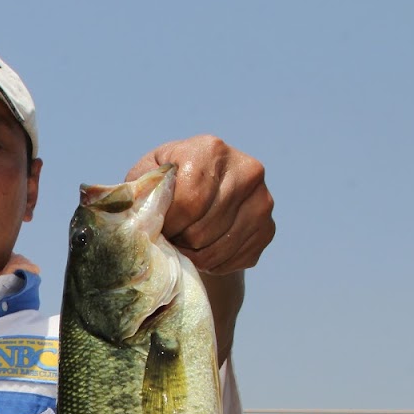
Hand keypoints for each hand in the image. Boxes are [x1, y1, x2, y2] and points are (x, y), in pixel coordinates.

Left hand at [126, 135, 274, 275]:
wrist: (205, 192)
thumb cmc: (168, 183)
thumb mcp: (149, 175)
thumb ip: (144, 189)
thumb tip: (144, 210)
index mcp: (211, 150)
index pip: (189, 202)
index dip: (168, 224)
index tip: (158, 228)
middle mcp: (246, 171)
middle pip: (203, 230)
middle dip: (179, 241)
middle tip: (170, 237)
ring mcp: (263, 200)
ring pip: (218, 250)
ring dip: (193, 255)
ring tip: (183, 244)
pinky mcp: (269, 228)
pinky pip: (234, 260)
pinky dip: (213, 264)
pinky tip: (203, 249)